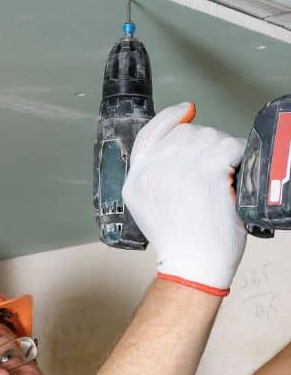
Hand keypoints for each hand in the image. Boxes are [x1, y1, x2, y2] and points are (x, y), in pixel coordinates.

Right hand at [123, 102, 246, 294]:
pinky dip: (239, 156)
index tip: (186, 111)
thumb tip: (178, 143)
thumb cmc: (180, 241)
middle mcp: (152, 170)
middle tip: (215, 167)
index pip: (149, 133)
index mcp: (135, 179)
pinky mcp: (207, 171)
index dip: (170, 117)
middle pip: (185, 133)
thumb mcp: (147, 206)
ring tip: (223, 177)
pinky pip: (231, 146)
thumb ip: (154, 174)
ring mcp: (179, 169)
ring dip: (224, 150)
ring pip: (210, 136)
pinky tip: (234, 174)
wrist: (193, 263)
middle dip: (205, 144)